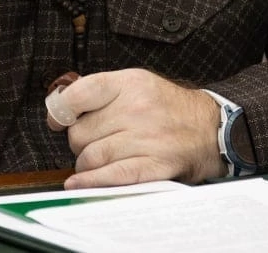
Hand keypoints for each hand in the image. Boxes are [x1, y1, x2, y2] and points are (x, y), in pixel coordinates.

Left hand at [46, 68, 222, 188]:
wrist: (210, 129)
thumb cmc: (168, 108)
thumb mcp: (138, 83)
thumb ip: (102, 91)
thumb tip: (62, 105)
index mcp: (130, 84)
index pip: (80, 94)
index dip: (61, 109)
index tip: (57, 119)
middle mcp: (137, 109)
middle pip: (81, 132)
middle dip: (78, 141)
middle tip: (91, 140)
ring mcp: (146, 139)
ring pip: (91, 156)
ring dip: (85, 163)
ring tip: (96, 159)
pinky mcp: (153, 165)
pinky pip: (112, 175)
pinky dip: (90, 182)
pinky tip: (79, 183)